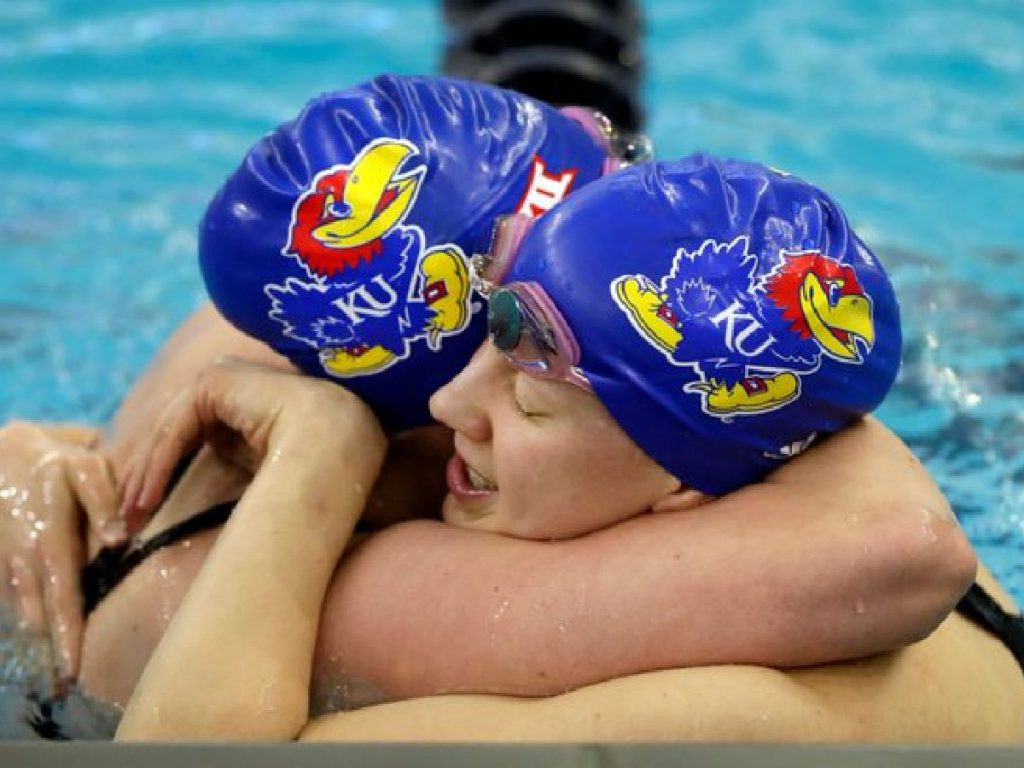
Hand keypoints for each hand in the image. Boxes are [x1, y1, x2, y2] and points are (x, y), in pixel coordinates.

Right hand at [0, 421, 120, 681]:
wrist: (0, 455)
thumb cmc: (54, 464)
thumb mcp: (84, 469)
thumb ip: (103, 503)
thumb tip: (121, 538)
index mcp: (49, 540)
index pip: (62, 595)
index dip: (67, 633)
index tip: (74, 668)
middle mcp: (24, 561)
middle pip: (40, 616)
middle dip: (52, 653)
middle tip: (64, 691)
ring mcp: (7, 566)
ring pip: (23, 614)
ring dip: (38, 646)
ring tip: (54, 683)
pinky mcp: (0, 568)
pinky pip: (13, 604)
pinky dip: (25, 626)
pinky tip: (39, 655)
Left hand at [120, 359, 385, 522]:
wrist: (338, 448)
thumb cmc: (317, 465)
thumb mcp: (263, 460)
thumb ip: (233, 449)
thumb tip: (203, 459)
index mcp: (252, 392)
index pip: (196, 428)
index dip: (167, 469)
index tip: (148, 510)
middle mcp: (235, 377)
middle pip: (178, 429)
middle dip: (149, 474)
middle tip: (129, 518)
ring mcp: (225, 373)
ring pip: (172, 429)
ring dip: (148, 475)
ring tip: (132, 516)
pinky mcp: (215, 379)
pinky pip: (178, 427)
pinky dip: (160, 464)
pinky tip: (148, 497)